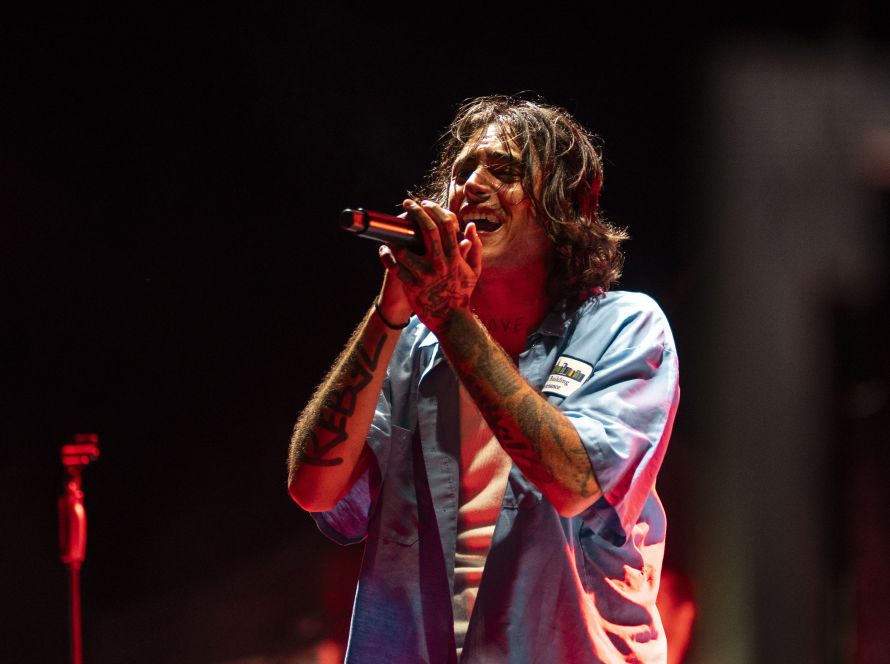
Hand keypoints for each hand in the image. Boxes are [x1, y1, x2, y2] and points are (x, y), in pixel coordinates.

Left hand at [380, 199, 481, 332]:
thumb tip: (471, 226)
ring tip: (391, 232)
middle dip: (416, 212)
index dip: (435, 210)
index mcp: (455, 257)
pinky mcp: (412, 287)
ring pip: (405, 249)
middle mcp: (440, 263)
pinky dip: (387, 257)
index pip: (446, 225)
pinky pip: (395, 268)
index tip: (426, 203)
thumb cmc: (462, 292)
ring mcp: (425, 275)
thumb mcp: (474, 270)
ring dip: (395, 238)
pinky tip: (384, 250)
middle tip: (407, 204)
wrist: (452, 319)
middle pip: (427, 230)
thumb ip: (475, 247)